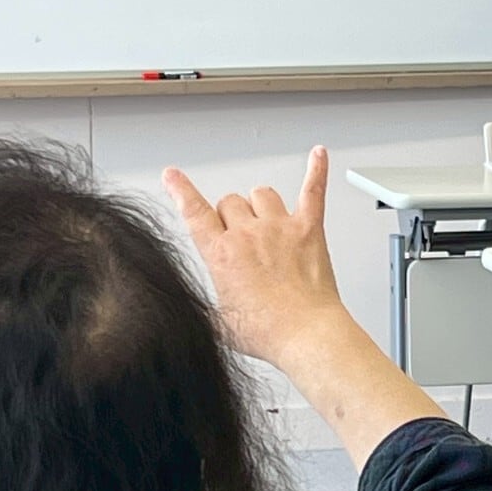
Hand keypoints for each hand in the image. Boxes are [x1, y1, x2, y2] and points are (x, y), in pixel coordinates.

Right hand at [163, 146, 346, 368]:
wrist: (307, 335)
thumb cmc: (269, 332)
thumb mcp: (218, 324)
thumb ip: (202, 305)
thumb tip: (190, 307)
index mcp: (221, 254)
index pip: (194, 212)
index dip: (181, 191)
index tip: (173, 176)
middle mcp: (248, 234)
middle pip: (230, 201)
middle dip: (230, 215)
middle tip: (238, 236)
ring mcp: (280, 228)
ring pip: (262, 193)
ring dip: (259, 204)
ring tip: (264, 221)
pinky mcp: (309, 230)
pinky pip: (313, 190)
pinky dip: (316, 170)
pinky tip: (318, 155)